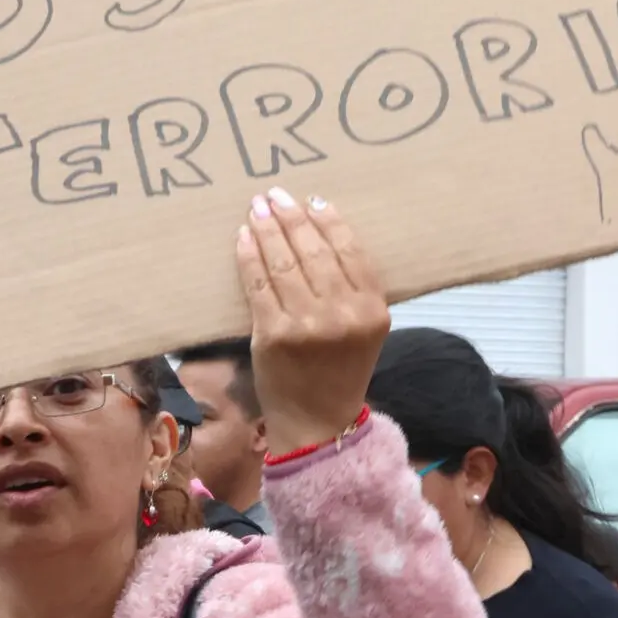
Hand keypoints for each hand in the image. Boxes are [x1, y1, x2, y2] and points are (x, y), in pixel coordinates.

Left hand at [237, 190, 390, 456]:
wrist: (317, 422)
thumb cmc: (339, 371)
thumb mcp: (365, 329)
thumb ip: (353, 289)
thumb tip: (321, 232)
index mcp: (374, 309)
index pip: (350, 250)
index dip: (328, 220)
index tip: (311, 199)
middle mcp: (344, 314)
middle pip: (314, 251)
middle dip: (292, 217)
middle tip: (275, 195)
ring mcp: (307, 324)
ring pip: (284, 262)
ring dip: (267, 229)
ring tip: (257, 208)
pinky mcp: (273, 334)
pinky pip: (258, 284)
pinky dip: (249, 256)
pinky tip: (243, 238)